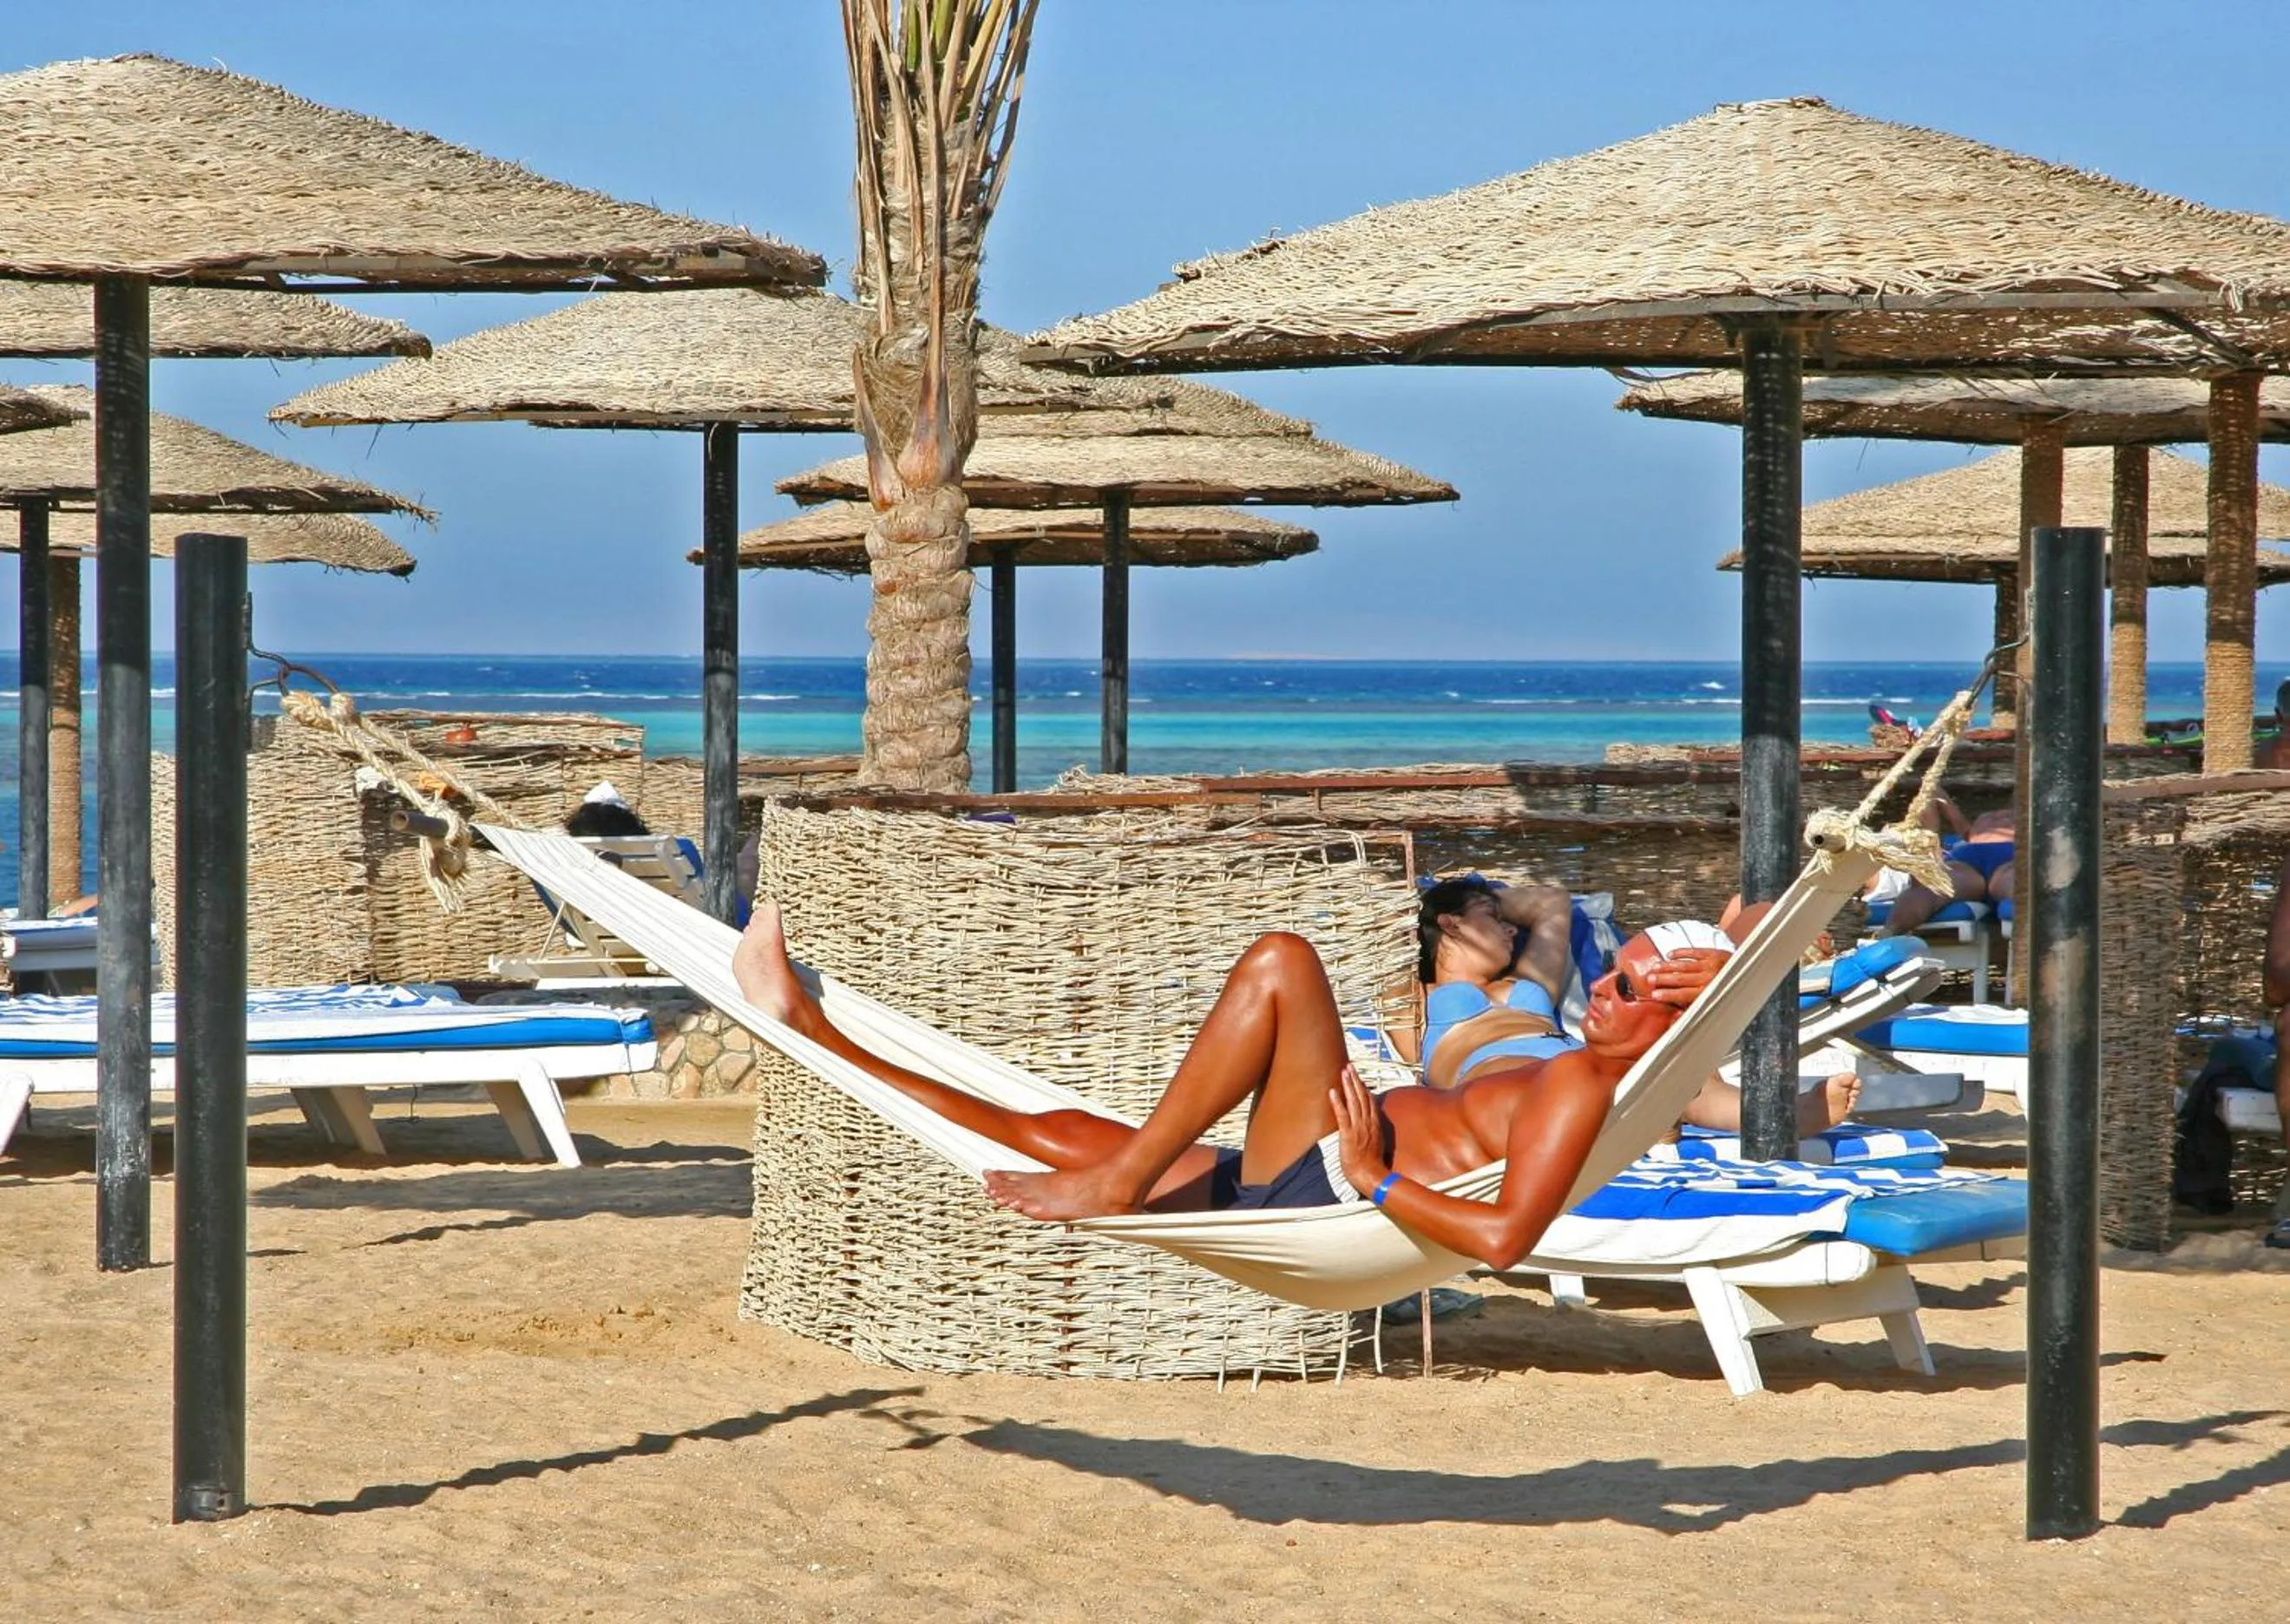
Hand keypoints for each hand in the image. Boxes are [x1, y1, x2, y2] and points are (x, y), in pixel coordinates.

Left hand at [1328, 1064, 1389, 1197]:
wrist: (1370, 1175)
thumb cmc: (1371, 1164)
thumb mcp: (1377, 1144)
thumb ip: (1373, 1133)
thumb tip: (1371, 1127)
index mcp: (1375, 1124)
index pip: (1370, 1101)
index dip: (1363, 1087)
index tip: (1358, 1077)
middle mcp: (1368, 1122)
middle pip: (1362, 1096)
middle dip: (1355, 1080)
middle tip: (1350, 1066)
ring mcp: (1359, 1127)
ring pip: (1353, 1101)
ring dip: (1348, 1085)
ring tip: (1344, 1072)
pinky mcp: (1348, 1134)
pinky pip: (1342, 1115)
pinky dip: (1337, 1102)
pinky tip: (1332, 1091)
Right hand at [1643, 945, 1726, 1007]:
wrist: (1751, 974)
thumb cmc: (1732, 992)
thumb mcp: (1717, 1004)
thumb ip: (1698, 1007)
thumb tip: (1678, 1015)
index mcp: (1709, 992)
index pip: (1683, 994)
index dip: (1667, 995)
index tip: (1654, 995)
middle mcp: (1709, 978)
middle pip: (1680, 979)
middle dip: (1663, 979)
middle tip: (1649, 979)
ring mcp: (1711, 964)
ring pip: (1684, 965)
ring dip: (1668, 966)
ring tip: (1655, 967)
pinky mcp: (1713, 953)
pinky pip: (1693, 951)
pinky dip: (1680, 952)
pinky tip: (1669, 955)